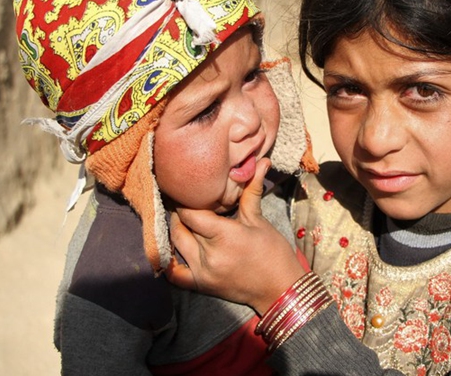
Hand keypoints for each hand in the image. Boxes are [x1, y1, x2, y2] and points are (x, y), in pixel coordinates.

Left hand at [166, 157, 306, 314]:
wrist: (280, 288)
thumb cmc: (274, 252)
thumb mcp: (259, 220)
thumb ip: (250, 191)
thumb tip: (261, 162)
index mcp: (225, 235)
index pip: (191, 213)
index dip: (186, 200)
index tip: (188, 190)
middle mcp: (209, 255)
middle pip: (181, 227)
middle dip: (180, 212)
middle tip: (182, 200)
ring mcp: (203, 272)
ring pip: (176, 244)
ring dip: (176, 230)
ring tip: (181, 218)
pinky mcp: (201, 286)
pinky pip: (175, 274)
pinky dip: (169, 262)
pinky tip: (171, 249)